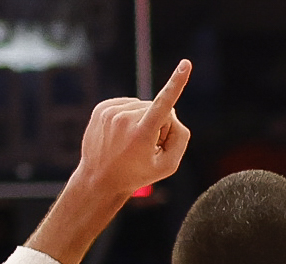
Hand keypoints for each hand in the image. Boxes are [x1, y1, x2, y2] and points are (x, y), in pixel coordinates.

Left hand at [72, 60, 191, 198]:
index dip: (177, 83)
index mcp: (142, 134)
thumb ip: (180, 137)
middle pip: (158, 109)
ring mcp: (111, 111)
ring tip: (133, 142)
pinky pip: (128, 104)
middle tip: (149, 146)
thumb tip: (171, 111)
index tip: (186, 64)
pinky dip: (131, 117)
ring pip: (143, 106)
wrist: (99, 178)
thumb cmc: (138, 174)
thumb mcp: (168, 165)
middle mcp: (125, 118)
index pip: (164, 104)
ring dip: (144, 120)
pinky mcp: (102, 107)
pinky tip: (124, 133)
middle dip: (160, 124)